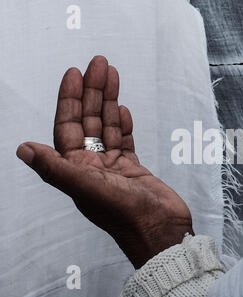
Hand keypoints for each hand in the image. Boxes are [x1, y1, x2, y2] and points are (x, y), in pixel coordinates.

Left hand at [16, 56, 192, 268]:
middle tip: (99, 63)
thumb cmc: (124, 213)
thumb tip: (23, 149)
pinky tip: (122, 108)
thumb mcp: (86, 188)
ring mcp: (113, 166)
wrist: (160, 229)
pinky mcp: (133, 168)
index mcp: (76, 168)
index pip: (67, 125)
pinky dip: (123, 123)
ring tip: (112, 74)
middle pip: (88, 120)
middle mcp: (91, 165)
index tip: (75, 73)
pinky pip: (124, 140)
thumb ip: (55, 168)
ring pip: (107, 126)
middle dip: (92, 91)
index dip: (69, 98)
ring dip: (108, 100)